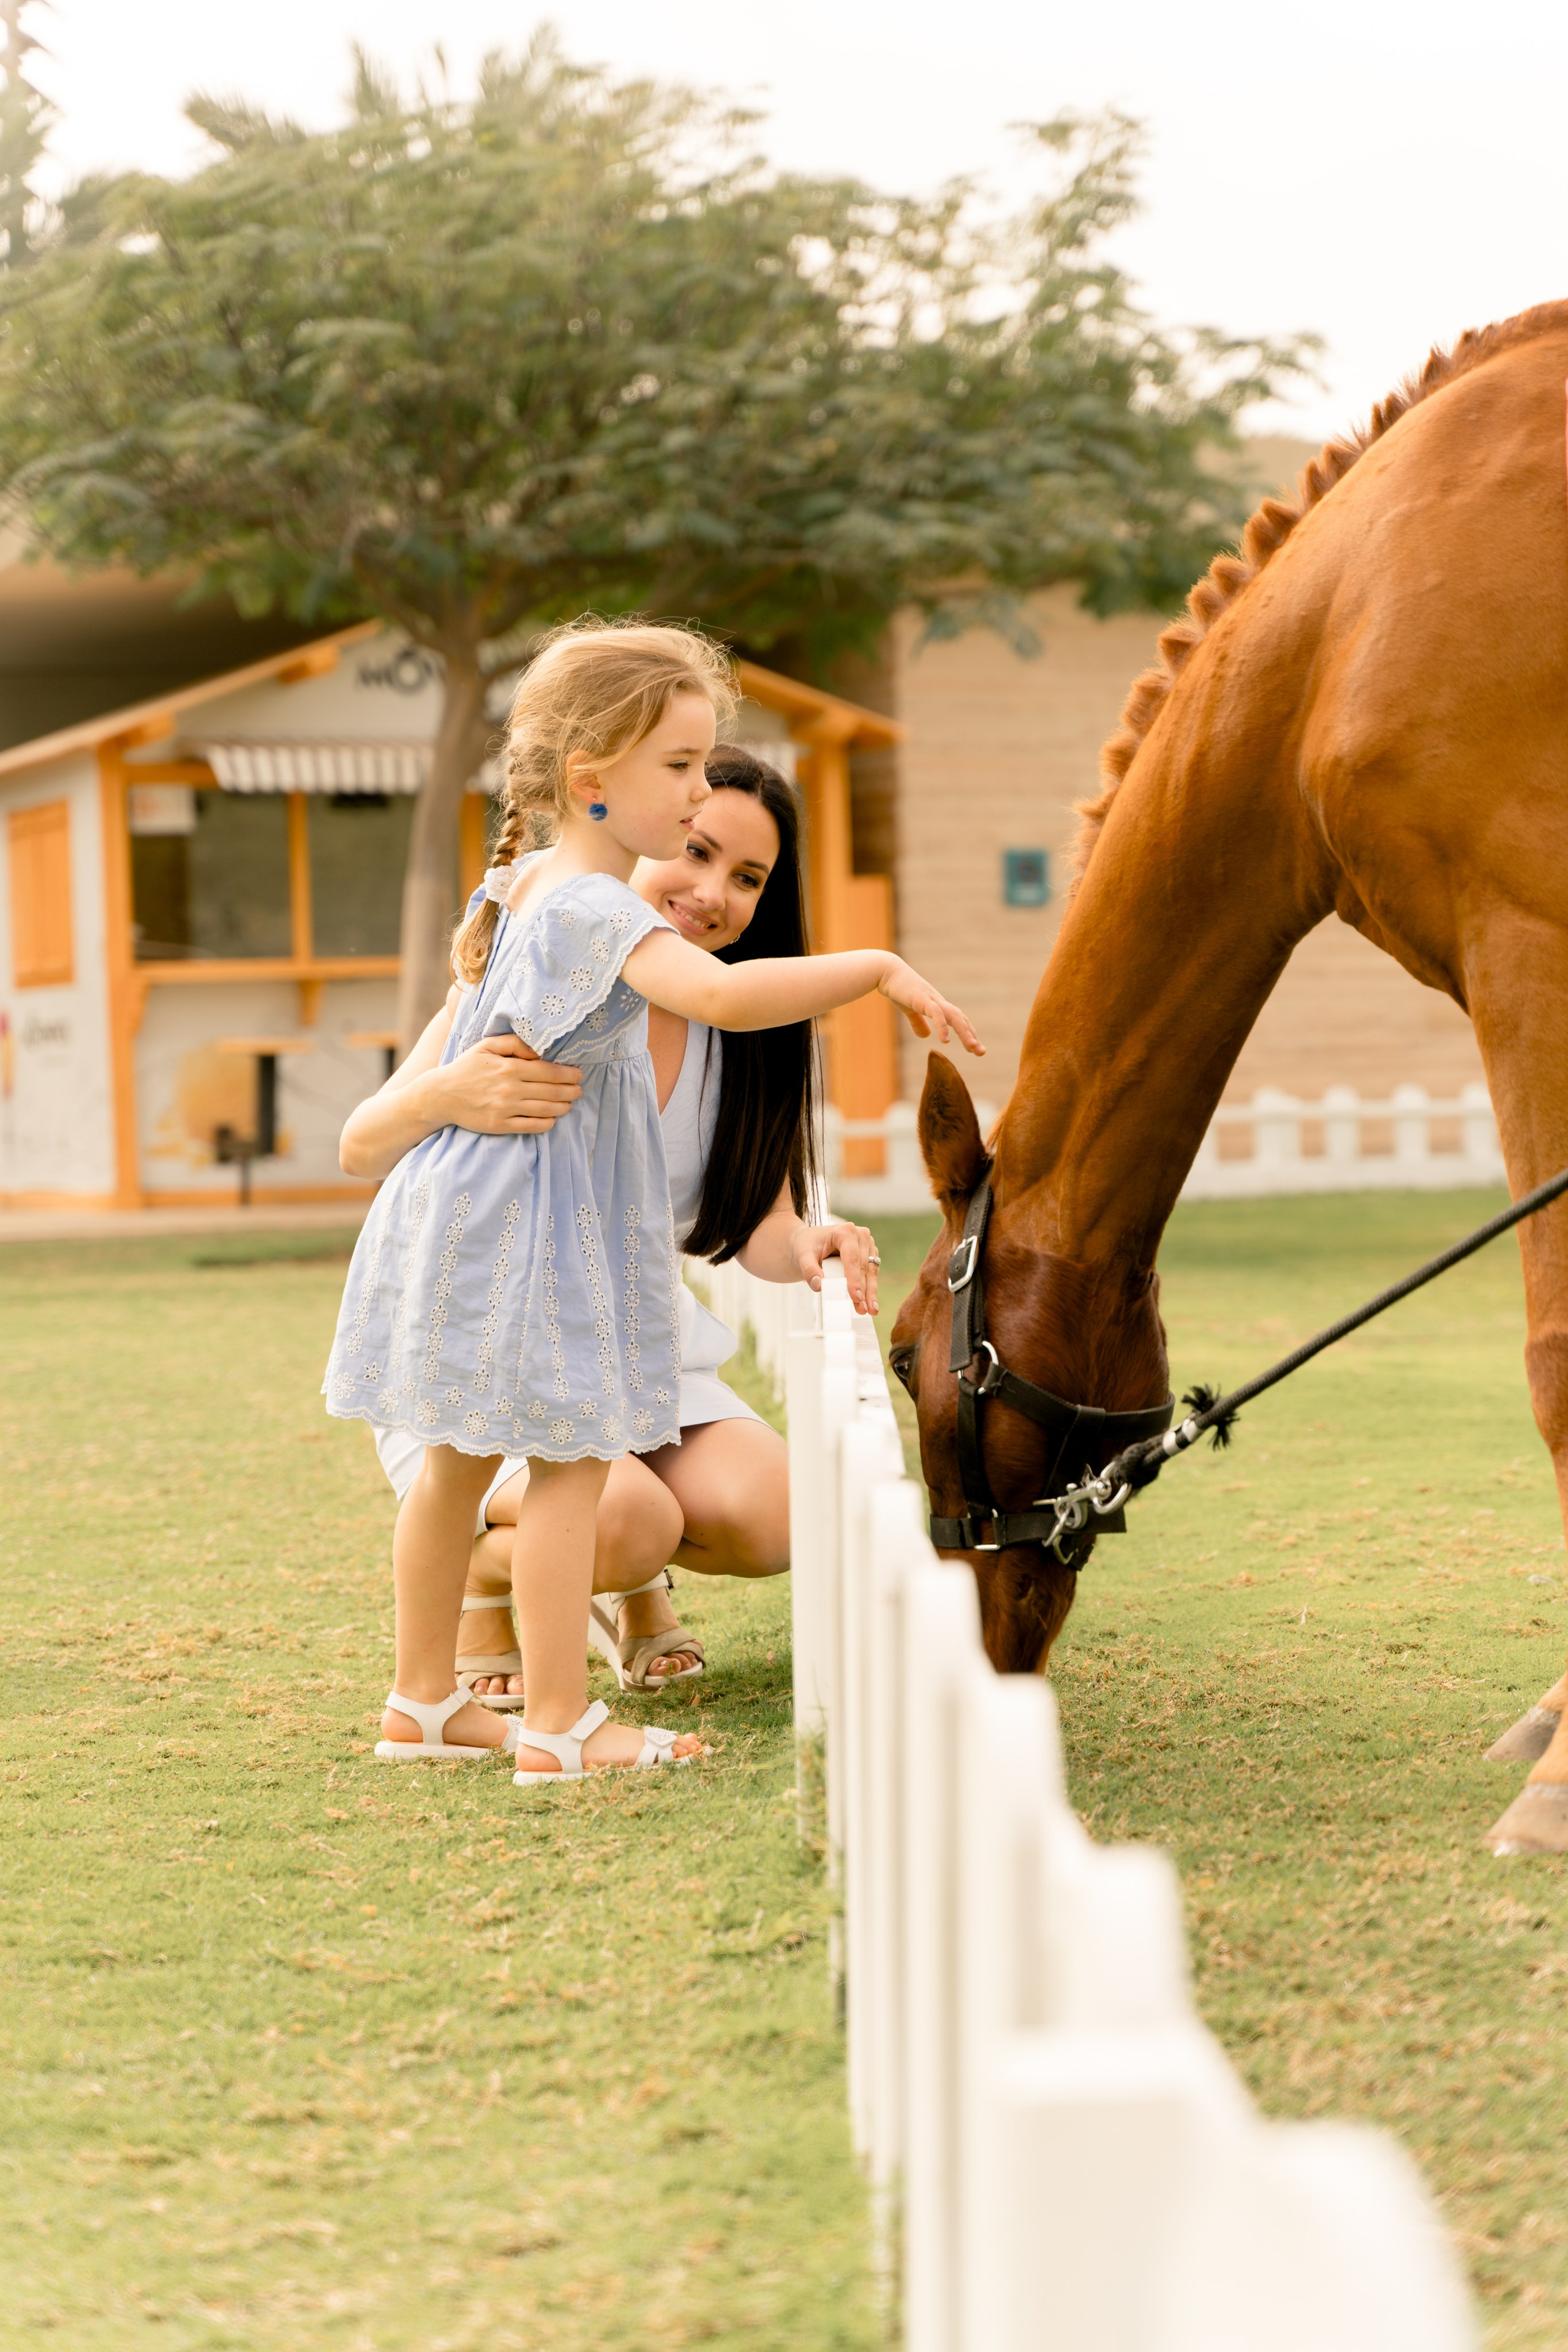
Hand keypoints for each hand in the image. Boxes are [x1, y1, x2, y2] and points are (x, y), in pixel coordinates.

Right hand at [433, 1033, 582, 1135]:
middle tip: (579, 1090)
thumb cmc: (466, 1068)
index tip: (578, 1074)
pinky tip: (552, 1118)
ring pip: (546, 1110)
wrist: (441, 1095)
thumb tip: (539, 1050)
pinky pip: (532, 1126)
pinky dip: (547, 1123)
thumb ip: (514, 1043)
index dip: (568, 1074)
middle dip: (571, 1091)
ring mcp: (506, 1109)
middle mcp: (510, 1089)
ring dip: (563, 1107)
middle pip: (552, 1091)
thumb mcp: (487, 1046)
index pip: (549, 1071)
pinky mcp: (500, 1125)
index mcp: (509, 1067)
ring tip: (569, 1103)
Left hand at [791, 1219, 881, 1316]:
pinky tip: (869, 1303)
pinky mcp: (868, 1256)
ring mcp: (866, 1246)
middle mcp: (860, 1236)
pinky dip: (869, 1289)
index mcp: (845, 1231)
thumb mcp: (802, 1256)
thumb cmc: (806, 1246)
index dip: (854, 1279)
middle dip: (863, 1290)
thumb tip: (819, 1285)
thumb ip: (809, 1270)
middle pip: (863, 1267)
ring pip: (871, 1272)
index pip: (851, 1258)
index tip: (855, 1296)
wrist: (807, 1243)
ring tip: (870, 1310)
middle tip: (863, 1309)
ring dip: (870, 1293)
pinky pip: (871, 1275)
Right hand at [877, 958, 983, 1055]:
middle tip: (981, 1052)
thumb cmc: (898, 989)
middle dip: (972, 1036)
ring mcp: (932, 1000)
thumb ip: (918, 1023)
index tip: (976, 1049)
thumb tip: (926, 1036)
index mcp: (938, 1006)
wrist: (887, 972)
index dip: (968, 1033)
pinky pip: (936, 1014)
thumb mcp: (909, 1010)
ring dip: (965, 1032)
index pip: (958, 1020)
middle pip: (961, 1020)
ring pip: (954, 1017)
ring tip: (972, 1047)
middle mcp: (939, 1003)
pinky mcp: (922, 999)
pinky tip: (945, 1040)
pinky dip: (942, 1027)